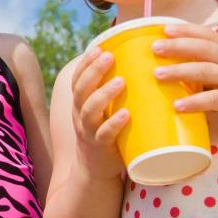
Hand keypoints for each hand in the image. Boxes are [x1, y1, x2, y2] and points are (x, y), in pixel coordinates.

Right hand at [70, 47, 129, 179]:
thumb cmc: (106, 133)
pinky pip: (104, 134)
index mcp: (80, 104)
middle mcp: (80, 115)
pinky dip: (114, 124)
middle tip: (110, 56)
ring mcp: (88, 131)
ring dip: (104, 94)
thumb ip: (113, 93)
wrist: (95, 170)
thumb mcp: (102, 112)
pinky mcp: (99, 147)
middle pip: (81, 89)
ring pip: (89, 110)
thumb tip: (141, 67)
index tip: (98, 47)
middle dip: (93, 71)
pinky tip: (126, 114)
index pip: (77, 79)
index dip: (85, 63)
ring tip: (121, 81)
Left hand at [152, 23, 217, 130]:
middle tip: (155, 47)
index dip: (187, 30)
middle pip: (204, 49)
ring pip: (207, 71)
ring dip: (180, 71)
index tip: (165, 29)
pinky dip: (195, 101)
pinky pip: (215, 100)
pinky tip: (178, 105)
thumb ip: (208, 65)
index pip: (207, 35)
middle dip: (178, 46)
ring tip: (158, 74)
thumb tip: (171, 65)